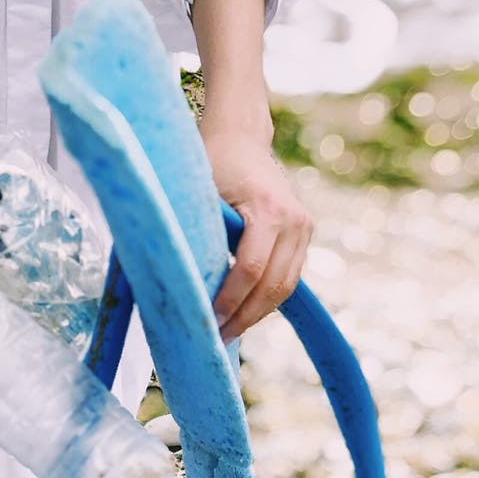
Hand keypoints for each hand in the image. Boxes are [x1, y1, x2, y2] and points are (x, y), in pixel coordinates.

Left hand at [202, 123, 310, 341]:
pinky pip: (288, 277)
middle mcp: (295, 220)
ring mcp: (304, 227)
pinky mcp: (304, 234)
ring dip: (256, 314)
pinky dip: (266, 299)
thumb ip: (195, 234)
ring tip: (227, 333)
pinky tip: (241, 313)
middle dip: (244, 317)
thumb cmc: (211, 161)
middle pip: (273, 286)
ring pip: (285, 287)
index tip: (207, 322)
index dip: (229, 301)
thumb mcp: (199, 194)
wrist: (241, 136)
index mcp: (269, 209)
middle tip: (215, 340)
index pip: (250, 269)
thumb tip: (174, 282)